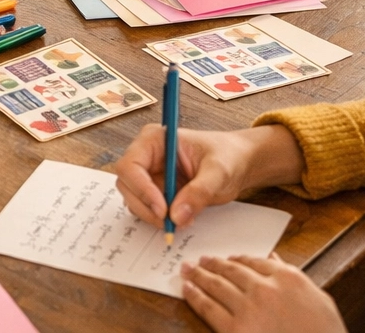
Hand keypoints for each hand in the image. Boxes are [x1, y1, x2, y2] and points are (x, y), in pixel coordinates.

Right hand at [114, 123, 303, 230]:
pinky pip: (146, 208)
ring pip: (133, 199)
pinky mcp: (155, 190)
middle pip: (127, 184)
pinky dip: (159, 219)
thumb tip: (177, 216)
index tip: (162, 210)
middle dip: (146, 206)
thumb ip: (199, 192)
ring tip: (182, 220)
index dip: (141, 189)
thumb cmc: (228, 157)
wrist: (238, 163)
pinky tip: (181, 219)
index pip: (130, 165)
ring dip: (152, 215)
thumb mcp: (218, 173)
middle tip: (170, 223)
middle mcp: (146, 155)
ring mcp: (149, 174)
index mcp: (154, 140)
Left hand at [181, 254, 345, 332]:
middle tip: (201, 260)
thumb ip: (295, 277)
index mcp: (289, 279)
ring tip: (188, 270)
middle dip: (214, 264)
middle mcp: (266, 289)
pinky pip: (209, 308)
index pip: (256, 261)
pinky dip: (195, 296)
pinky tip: (187, 289)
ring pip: (217, 285)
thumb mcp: (321, 301)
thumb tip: (273, 257)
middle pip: (232, 271)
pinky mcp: (235, 330)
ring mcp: (249, 309)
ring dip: (199, 275)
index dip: (238, 260)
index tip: (228, 258)